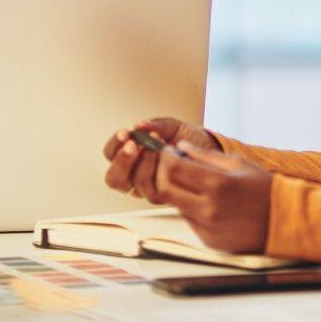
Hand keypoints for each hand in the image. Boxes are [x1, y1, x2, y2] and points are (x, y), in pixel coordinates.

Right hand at [102, 117, 216, 203]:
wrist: (209, 151)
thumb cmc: (186, 139)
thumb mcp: (170, 126)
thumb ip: (154, 125)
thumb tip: (139, 124)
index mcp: (131, 158)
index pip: (110, 154)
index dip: (114, 145)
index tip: (125, 133)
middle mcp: (136, 176)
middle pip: (114, 179)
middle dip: (122, 161)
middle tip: (134, 145)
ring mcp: (150, 188)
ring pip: (135, 185)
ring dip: (143, 164)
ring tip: (155, 146)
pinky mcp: (165, 197)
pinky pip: (155, 190)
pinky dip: (159, 172)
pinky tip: (167, 157)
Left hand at [156, 142, 271, 254]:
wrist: (284, 221)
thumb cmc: (264, 188)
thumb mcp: (237, 163)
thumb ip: (205, 155)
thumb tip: (180, 146)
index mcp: (217, 184)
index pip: (173, 168)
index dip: (165, 157)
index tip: (168, 152)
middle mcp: (208, 208)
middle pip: (165, 189)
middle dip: (162, 174)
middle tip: (170, 166)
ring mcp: (207, 227)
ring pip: (175, 205)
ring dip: (177, 191)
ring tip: (192, 182)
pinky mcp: (209, 240)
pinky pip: (190, 220)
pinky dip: (191, 208)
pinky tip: (206, 201)